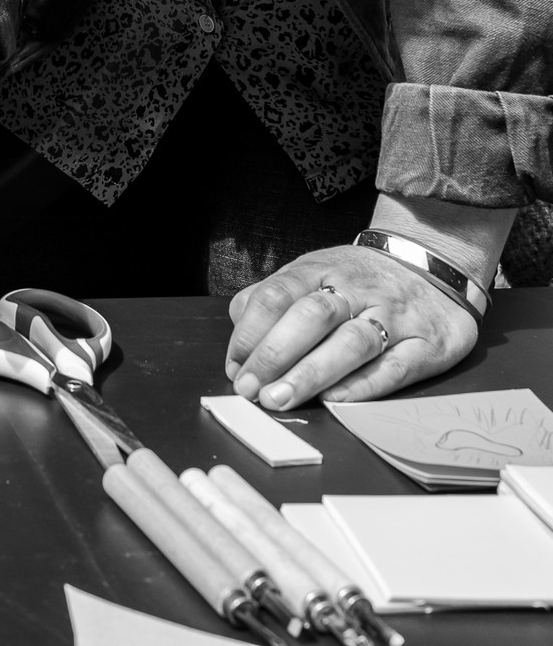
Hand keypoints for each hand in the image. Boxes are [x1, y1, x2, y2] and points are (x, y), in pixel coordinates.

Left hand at [225, 244, 477, 409]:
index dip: (251, 331)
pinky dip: (362, 385)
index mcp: (320, 269)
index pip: (278, 294)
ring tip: (280, 399)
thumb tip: (240, 337)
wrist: (431, 264)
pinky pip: (394, 367)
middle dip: (274, 354)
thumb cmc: (357, 279)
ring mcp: (394, 316)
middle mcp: (356, 290)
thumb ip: (273, 299)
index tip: (235, 365)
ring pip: (351, 343)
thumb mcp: (312, 272)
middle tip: (250, 389)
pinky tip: (333, 401)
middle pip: (311, 317)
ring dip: (310, 374)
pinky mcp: (427, 345)